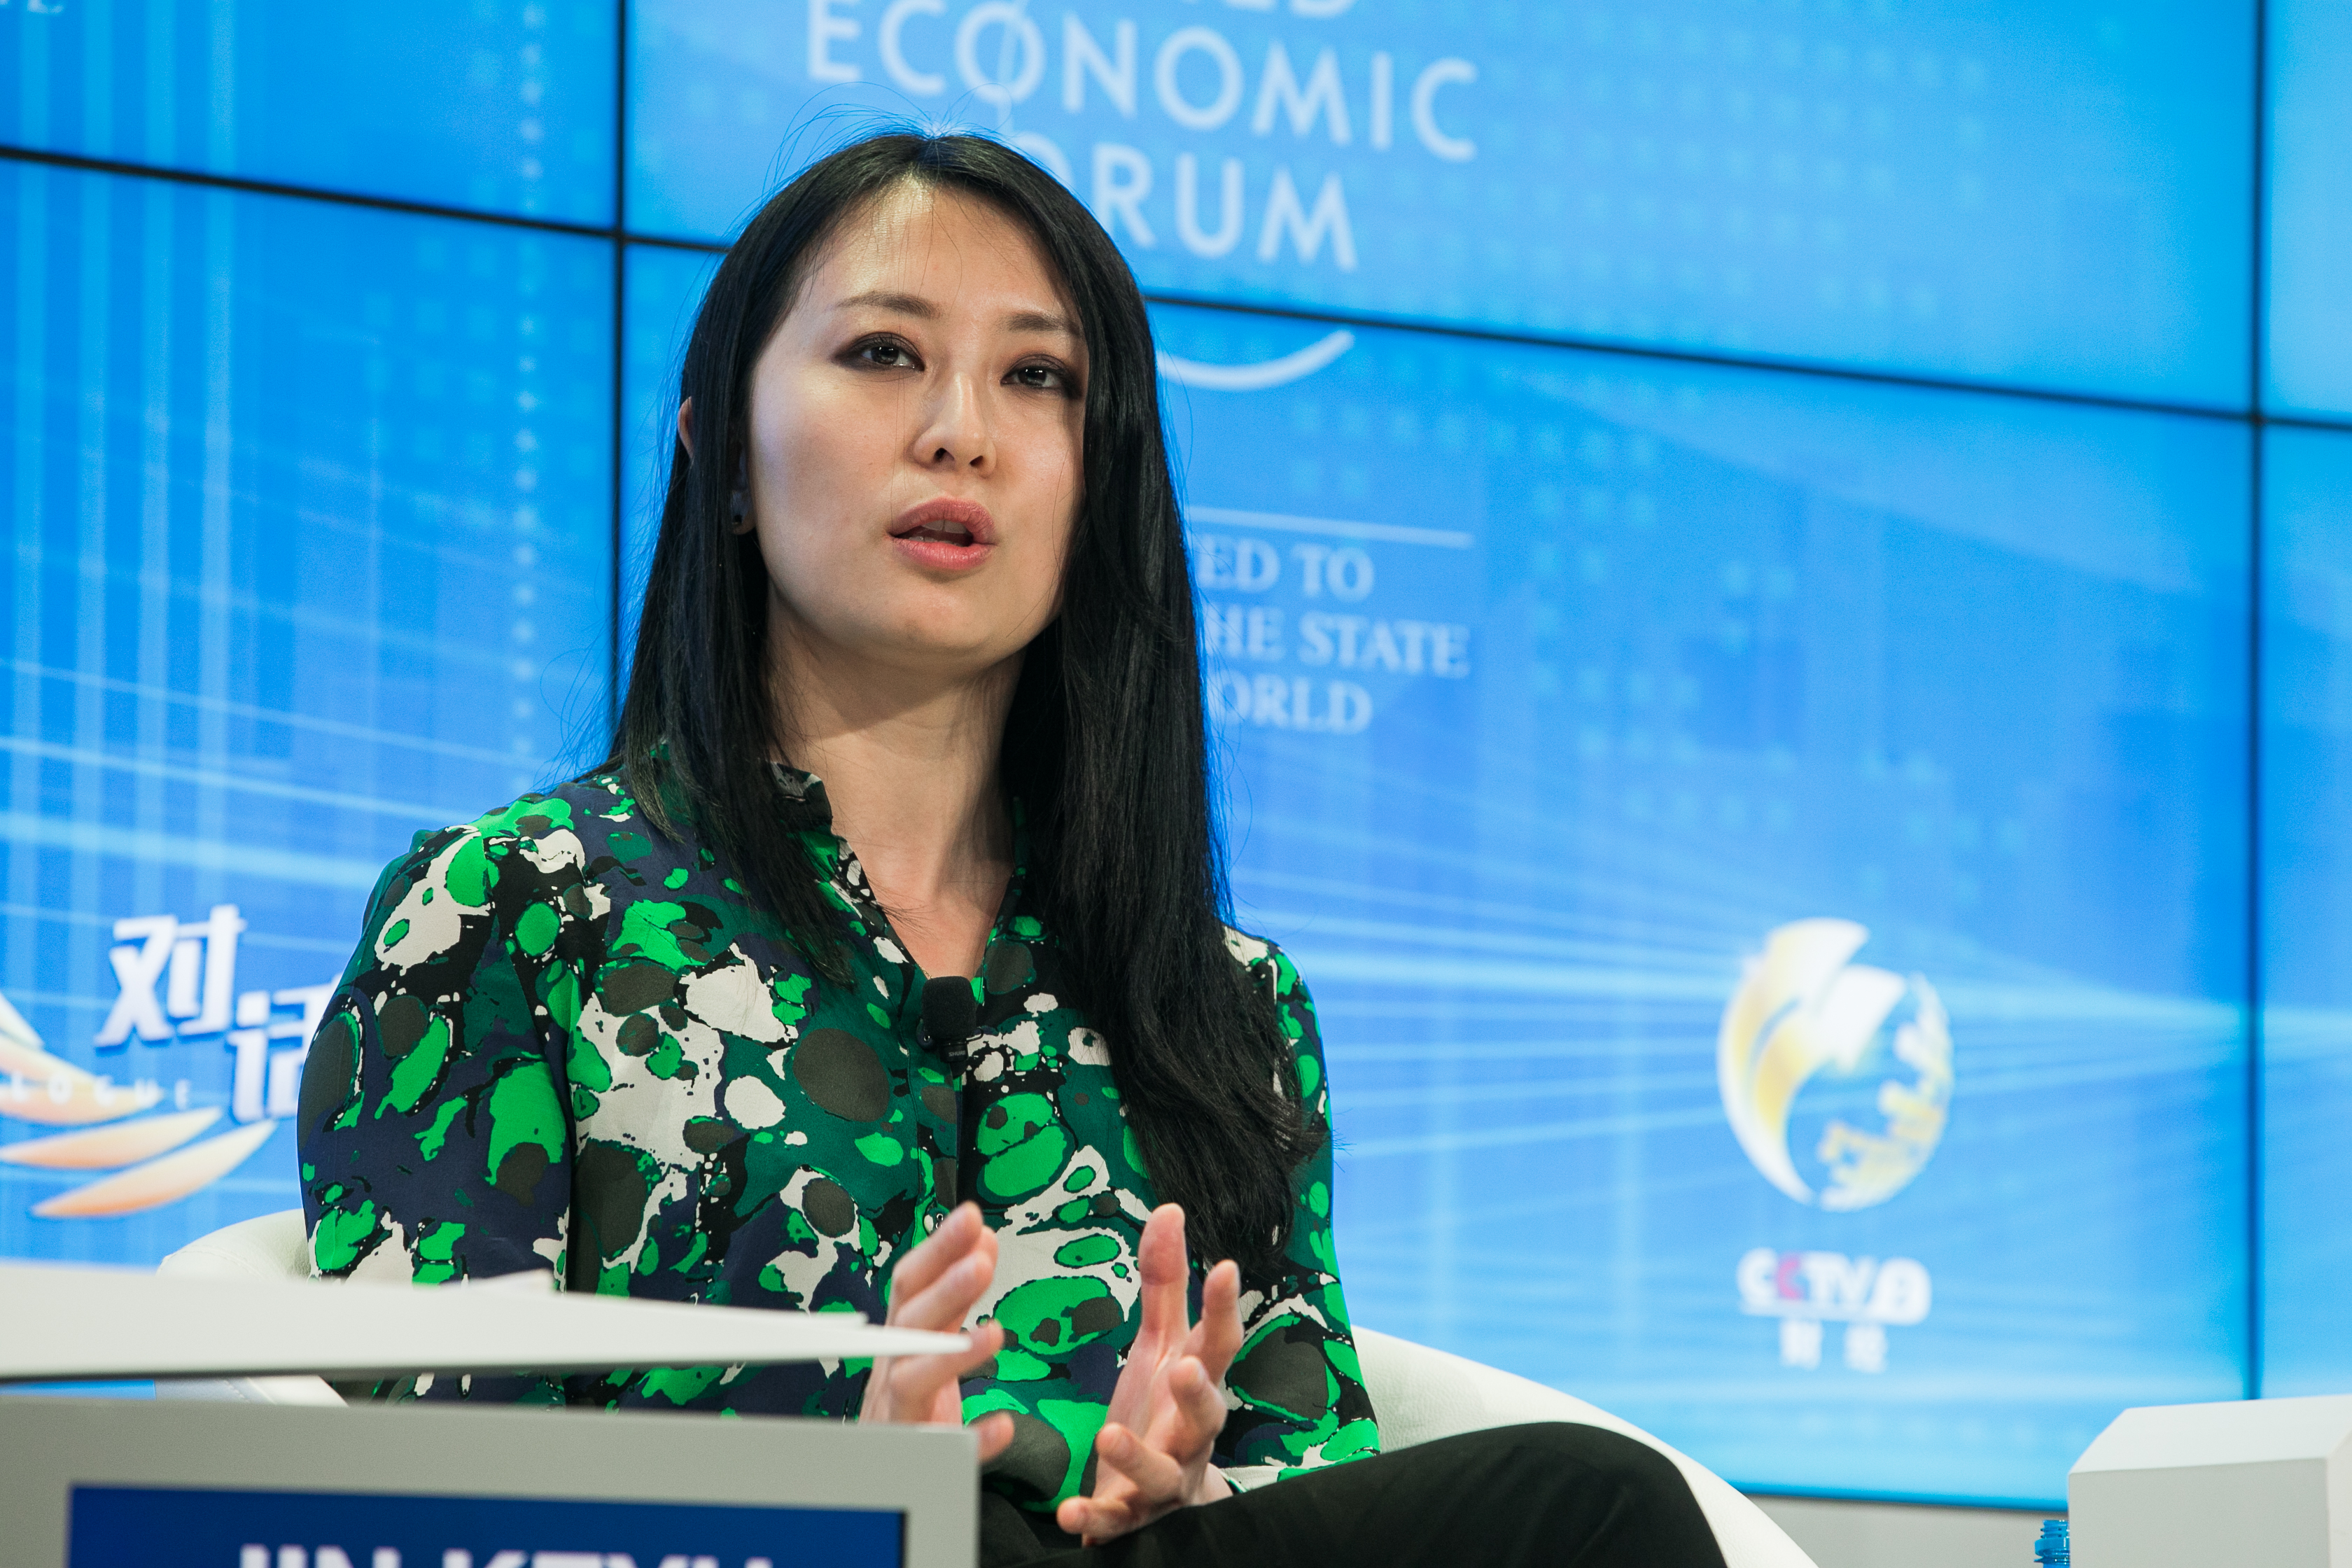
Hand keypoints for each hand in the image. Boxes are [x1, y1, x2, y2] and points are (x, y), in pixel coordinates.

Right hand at [860, 1202, 1012, 1460]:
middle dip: (944, 1290)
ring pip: (914, 1381)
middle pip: (911, 1324)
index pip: (911, 1285)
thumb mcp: (931, 1339)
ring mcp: (900, 1414)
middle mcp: (894, 1369)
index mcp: (901, 1337)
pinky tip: (1002, 1426)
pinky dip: (973, 1439)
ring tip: (995, 1334)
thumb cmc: (909, 1396)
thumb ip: (957, 1295)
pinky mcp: (917, 1458)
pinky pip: (944, 1452)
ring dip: (951, 1355)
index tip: (971, 1216)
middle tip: (981, 1260)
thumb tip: (983, 1238)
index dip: (937, 1250)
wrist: (878, 1470)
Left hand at [1055, 1204, 1243, 1544]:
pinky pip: (1114, 1521)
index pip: (1218, 1344)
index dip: (1224, 1309)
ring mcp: (1163, 1479)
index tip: (1225, 1267)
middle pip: (1206, 1414)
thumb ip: (1165, 1282)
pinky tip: (1069, 1511)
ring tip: (1110, 1435)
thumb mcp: (1160, 1346)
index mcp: (1196, 1383)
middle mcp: (1190, 1434)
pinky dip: (1094, 1519)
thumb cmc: (1160, 1413)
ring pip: (1162, 1473)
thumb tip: (1170, 1209)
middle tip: (1184, 1368)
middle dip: (1198, 1393)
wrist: (1156, 1501)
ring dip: (1138, 1456)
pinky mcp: (1130, 1517)